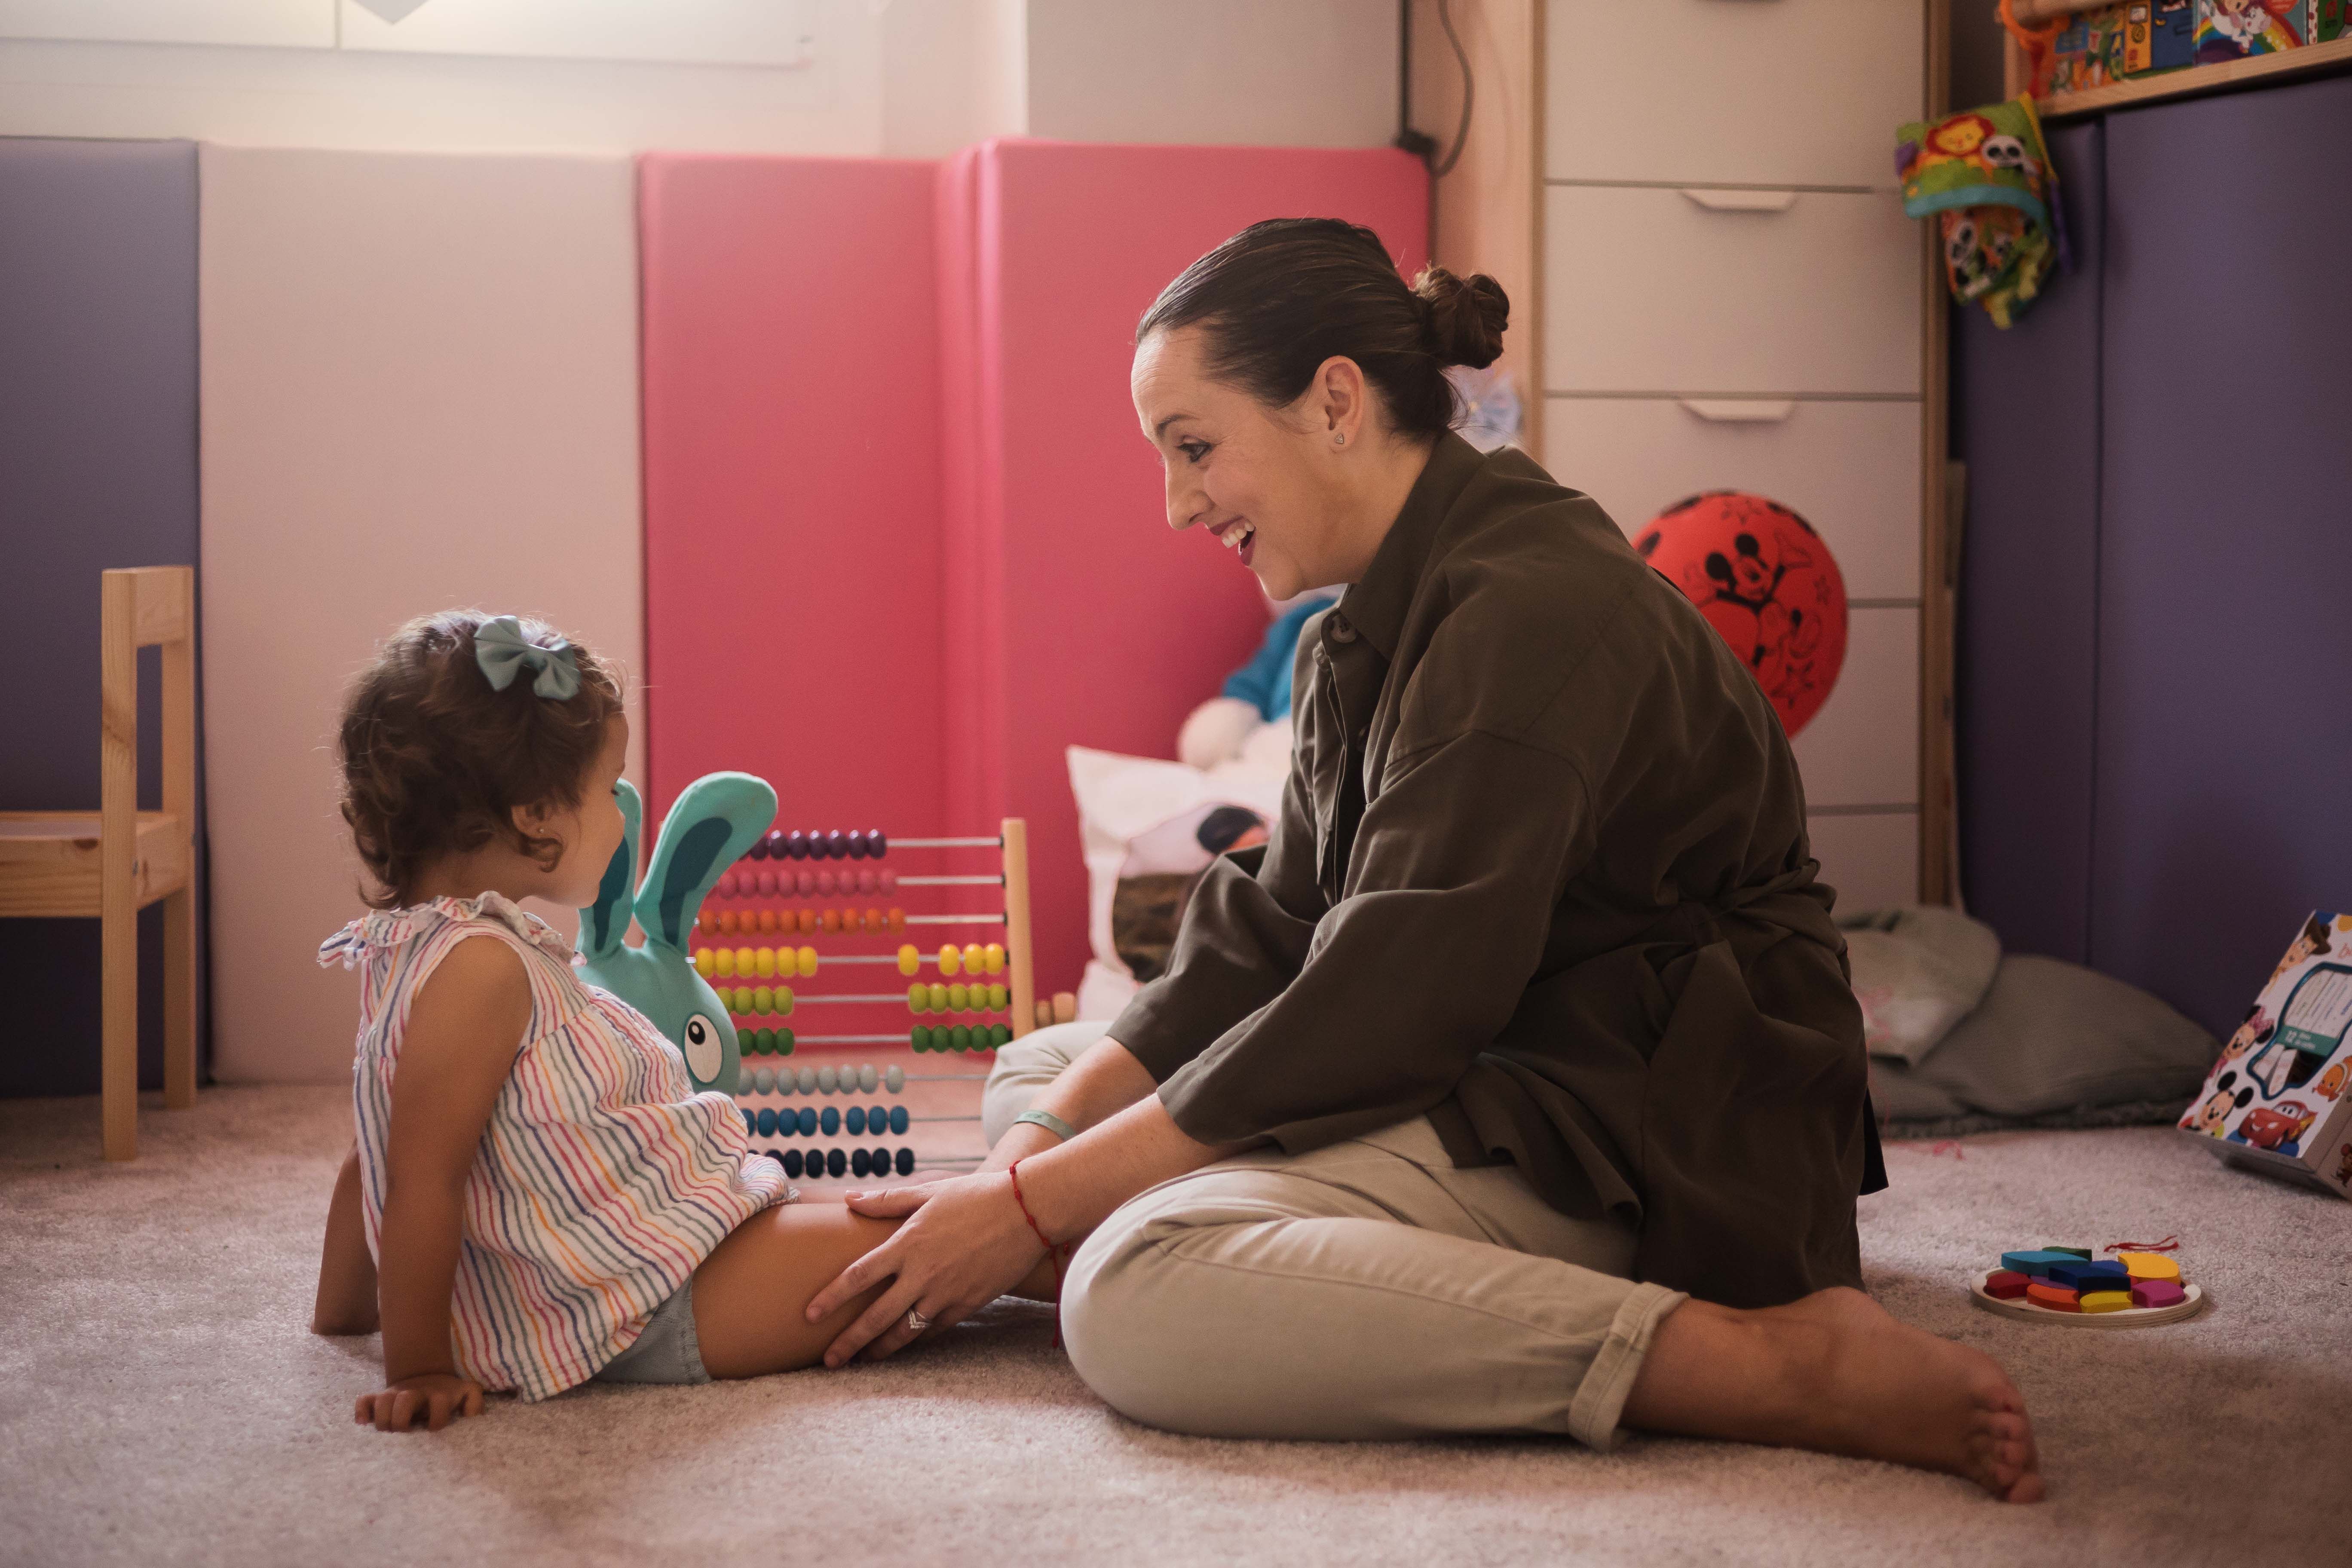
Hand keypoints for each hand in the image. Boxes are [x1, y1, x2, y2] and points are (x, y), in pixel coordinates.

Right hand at [354, 1371, 484, 1432]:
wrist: (428, 1377)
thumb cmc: (448, 1397)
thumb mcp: (466, 1395)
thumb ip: (473, 1403)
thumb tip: (471, 1416)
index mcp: (439, 1394)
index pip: (439, 1402)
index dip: (437, 1419)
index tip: (432, 1430)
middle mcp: (416, 1392)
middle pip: (406, 1399)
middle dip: (403, 1419)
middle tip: (403, 1433)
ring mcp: (396, 1393)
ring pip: (383, 1399)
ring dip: (383, 1418)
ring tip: (386, 1432)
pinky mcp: (380, 1396)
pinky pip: (364, 1400)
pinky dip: (361, 1411)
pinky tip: (362, 1424)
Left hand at [806, 1172, 1045, 1367]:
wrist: (1027, 1211)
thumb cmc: (976, 1195)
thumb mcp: (929, 1191)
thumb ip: (887, 1201)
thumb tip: (850, 1199)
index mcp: (908, 1243)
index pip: (858, 1276)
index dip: (832, 1297)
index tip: (810, 1315)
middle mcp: (922, 1274)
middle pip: (876, 1317)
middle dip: (849, 1342)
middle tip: (829, 1360)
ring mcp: (946, 1293)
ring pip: (905, 1331)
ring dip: (881, 1349)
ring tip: (863, 1361)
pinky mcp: (968, 1304)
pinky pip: (935, 1329)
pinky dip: (917, 1338)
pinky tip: (906, 1344)